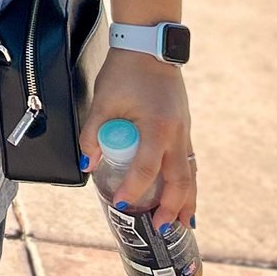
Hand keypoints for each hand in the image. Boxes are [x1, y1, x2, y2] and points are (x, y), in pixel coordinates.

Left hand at [83, 52, 194, 233]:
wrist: (149, 47)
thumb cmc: (125, 71)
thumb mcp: (103, 100)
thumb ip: (92, 134)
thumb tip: (85, 165)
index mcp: (158, 127)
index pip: (147, 169)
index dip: (134, 189)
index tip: (122, 204)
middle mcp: (177, 134)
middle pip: (180, 180)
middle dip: (171, 207)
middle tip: (161, 228)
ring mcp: (184, 131)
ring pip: (191, 173)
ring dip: (187, 199)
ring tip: (184, 223)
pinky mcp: (184, 128)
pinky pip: (189, 161)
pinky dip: (188, 181)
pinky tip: (186, 194)